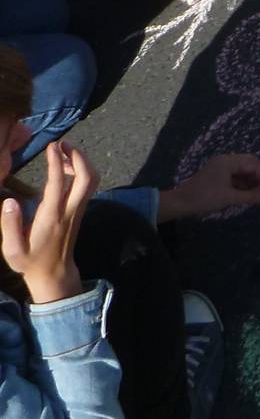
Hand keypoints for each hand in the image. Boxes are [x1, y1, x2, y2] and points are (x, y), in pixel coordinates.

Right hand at [1, 141, 96, 304]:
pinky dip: (82, 171)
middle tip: (62, 144)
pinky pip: (88, 186)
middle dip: (79, 157)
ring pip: (92, 180)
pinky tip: (67, 168)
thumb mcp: (12, 250)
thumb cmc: (30, 261)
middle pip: (87, 178)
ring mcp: (79, 210)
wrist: (54, 274)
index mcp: (52, 217)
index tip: (52, 146)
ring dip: (82, 162)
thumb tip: (9, 201)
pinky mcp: (80, 210)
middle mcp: (70, 210)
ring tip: (64, 151)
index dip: (57, 163)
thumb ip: (10, 225)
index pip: (59, 184)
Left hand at [158, 154, 259, 221]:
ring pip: (242, 171)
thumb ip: (252, 196)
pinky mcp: (216, 176)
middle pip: (249, 164)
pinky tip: (247, 194)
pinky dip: (243, 184)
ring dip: (251, 181)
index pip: (253, 164)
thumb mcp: (230, 198)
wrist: (178, 204)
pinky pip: (234, 177)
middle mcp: (225, 161)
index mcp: (228, 161)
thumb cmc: (204, 198)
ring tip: (259, 194)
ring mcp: (219, 168)